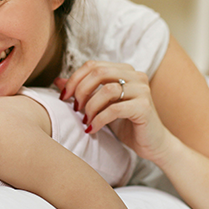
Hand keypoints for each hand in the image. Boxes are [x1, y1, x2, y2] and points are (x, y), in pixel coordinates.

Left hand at [54, 60, 171, 162]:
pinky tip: (92, 129)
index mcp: (124, 70)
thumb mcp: (100, 105)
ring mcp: (142, 90)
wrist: (151, 144)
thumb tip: (57, 81)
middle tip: (75, 108)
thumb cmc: (125, 123)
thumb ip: (82, 91)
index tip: (64, 97)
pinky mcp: (144, 107)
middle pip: (99, 72)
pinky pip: (115, 109)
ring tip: (85, 120)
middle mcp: (135, 76)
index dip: (74, 79)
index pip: (93, 65)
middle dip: (81, 90)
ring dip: (90, 107)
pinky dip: (99, 119)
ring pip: (107, 90)